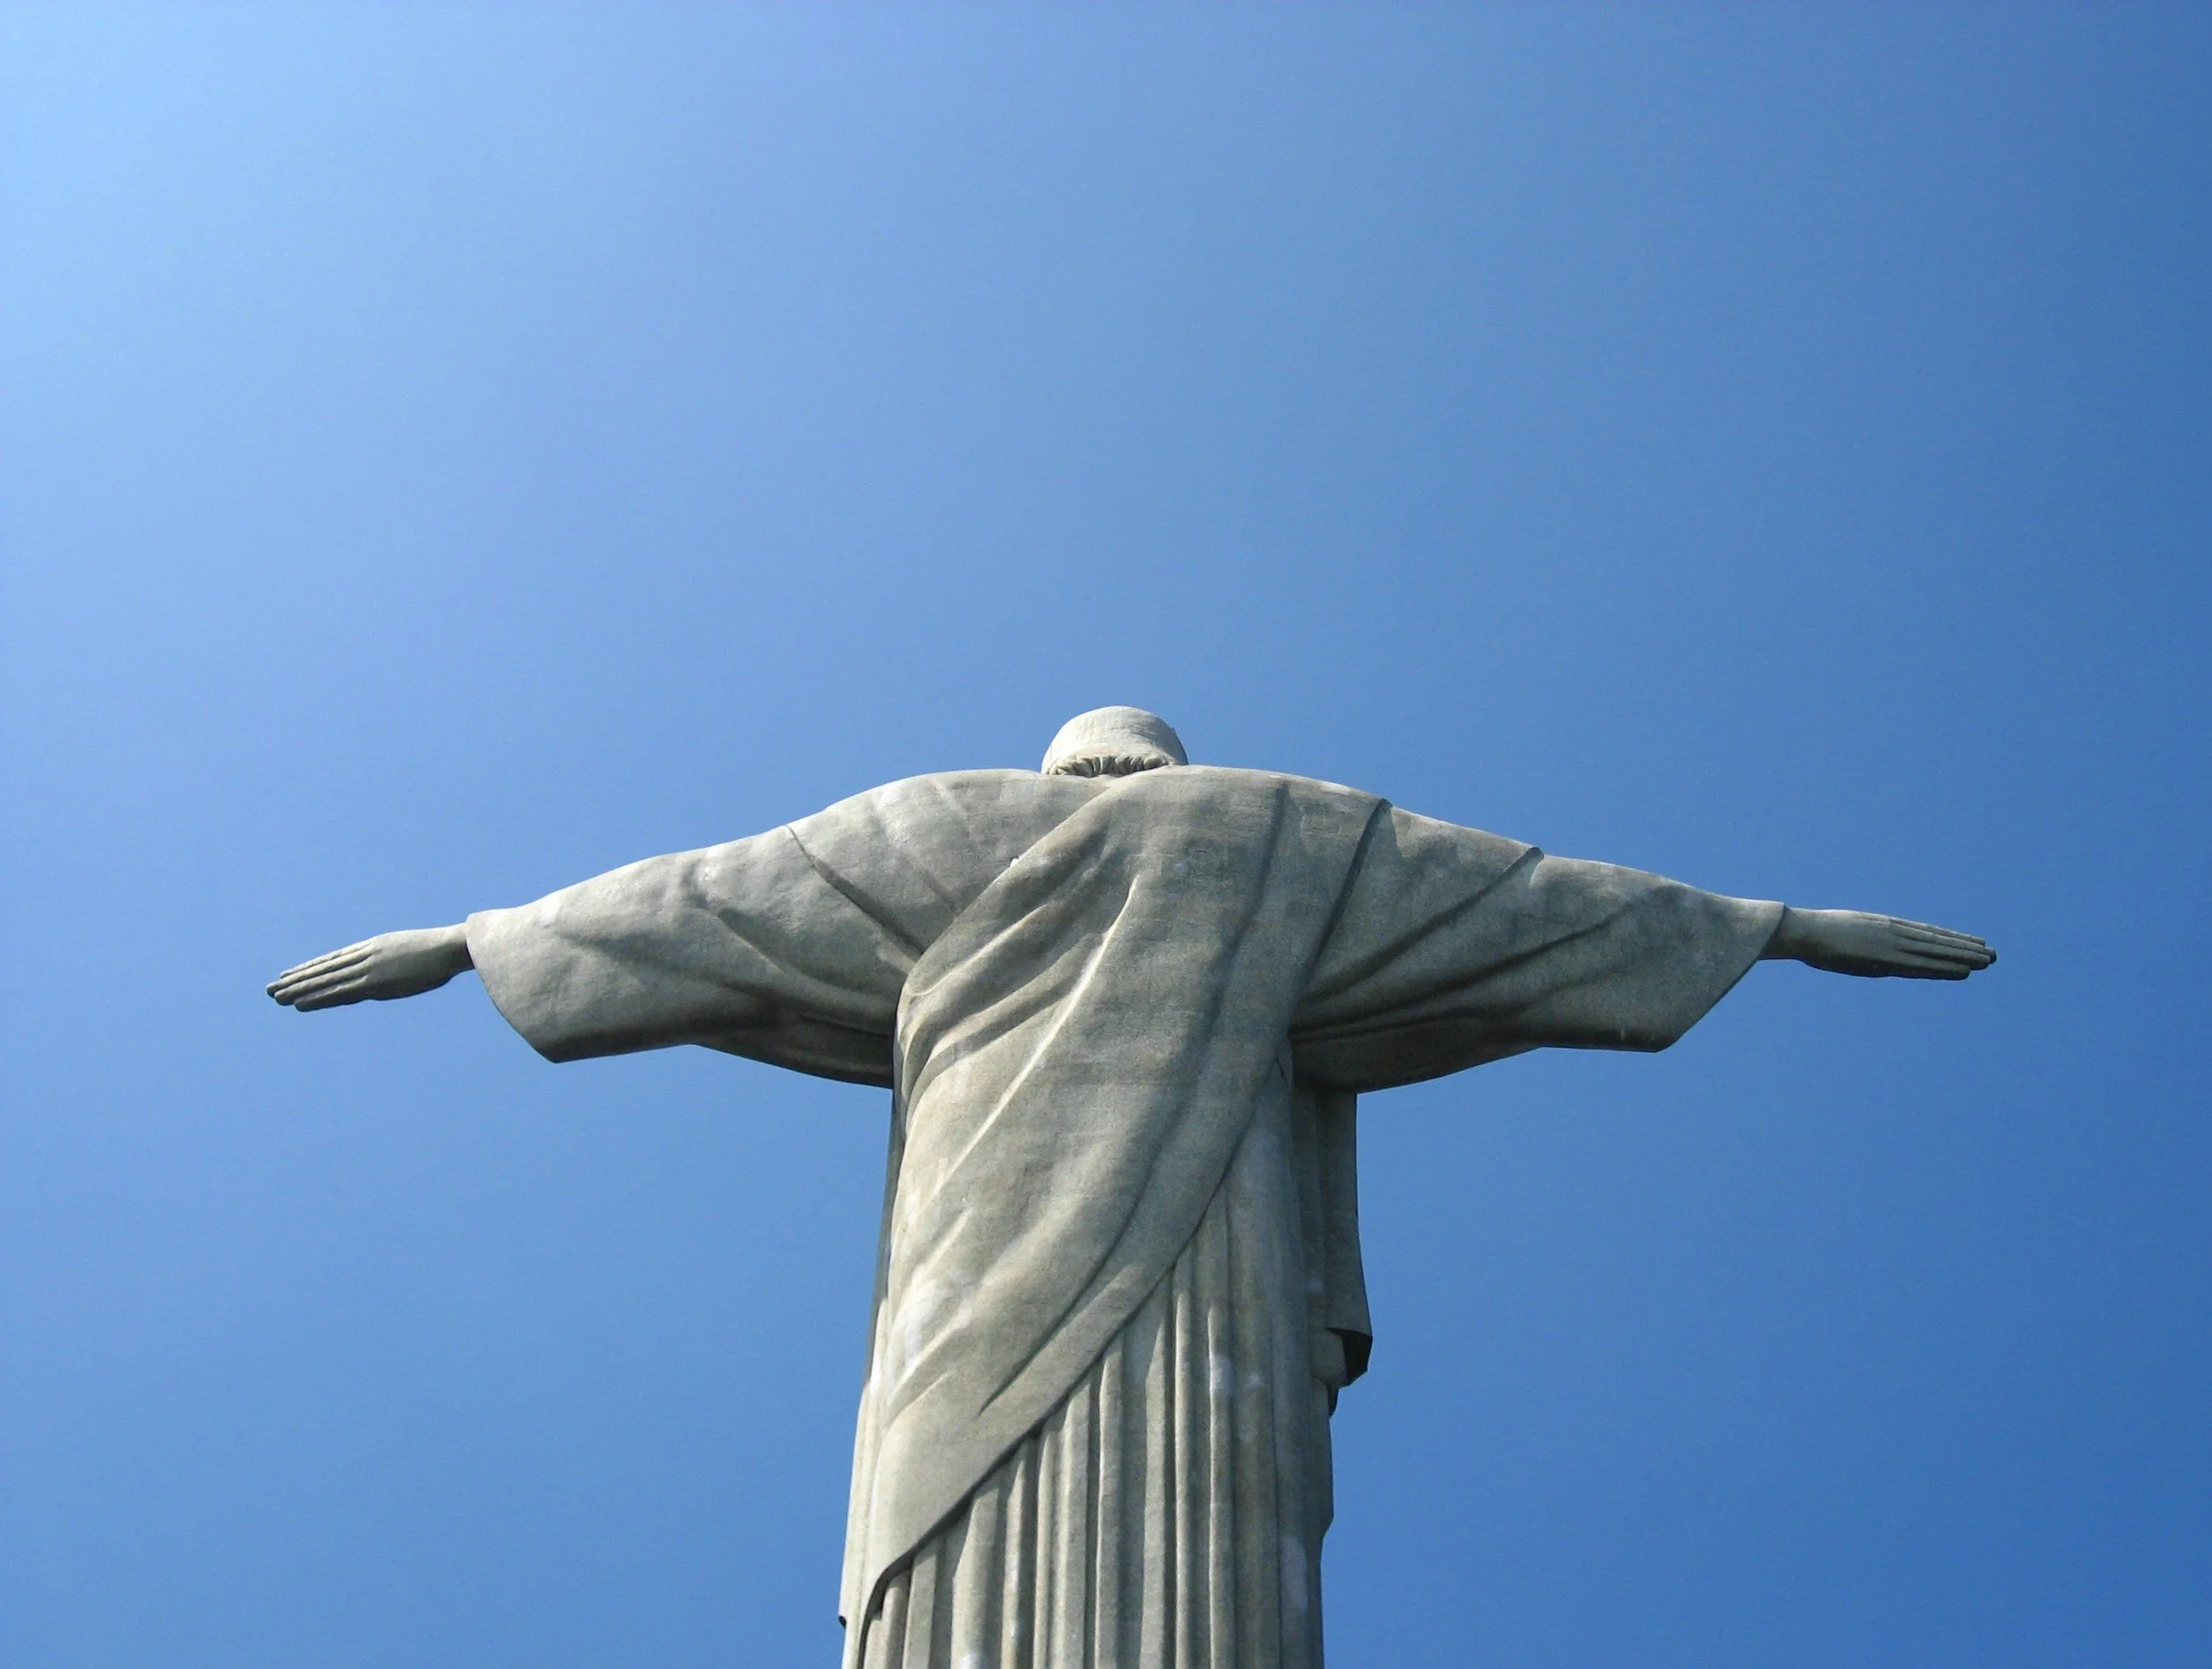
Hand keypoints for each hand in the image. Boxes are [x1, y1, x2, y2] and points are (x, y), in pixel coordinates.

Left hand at [267, 925, 472, 1010]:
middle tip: (271, 988)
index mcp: (374, 947)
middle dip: (296, 979)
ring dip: (298, 989)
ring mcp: (368, 969)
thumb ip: (400, 964)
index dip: (311, 967)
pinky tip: (298, 1003)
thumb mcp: (416, 953)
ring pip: (325, 980)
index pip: (335, 959)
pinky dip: (316, 998)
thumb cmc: (443, 950)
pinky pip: (338, 992)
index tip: (292, 973)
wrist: (450, 947)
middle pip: (323, 969)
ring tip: (275, 996)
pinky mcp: (373, 983)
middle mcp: (364, 956)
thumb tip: (397, 974)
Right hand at [1765, 908, 1994, 979]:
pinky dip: (1946, 966)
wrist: (1803, 931)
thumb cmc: (1814, 934)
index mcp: (1884, 926)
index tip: (1969, 941)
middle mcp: (1894, 933)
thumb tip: (1860, 951)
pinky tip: (1966, 970)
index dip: (1949, 938)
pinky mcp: (1888, 958)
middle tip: (1992, 954)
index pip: (1924, 933)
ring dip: (1965, 957)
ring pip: (1936, 952)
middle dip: (1965, 948)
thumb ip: (1859, 942)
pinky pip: (1924, 964)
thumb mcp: (1841, 933)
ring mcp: (1892, 944)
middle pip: (1937, 941)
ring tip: (1989, 960)